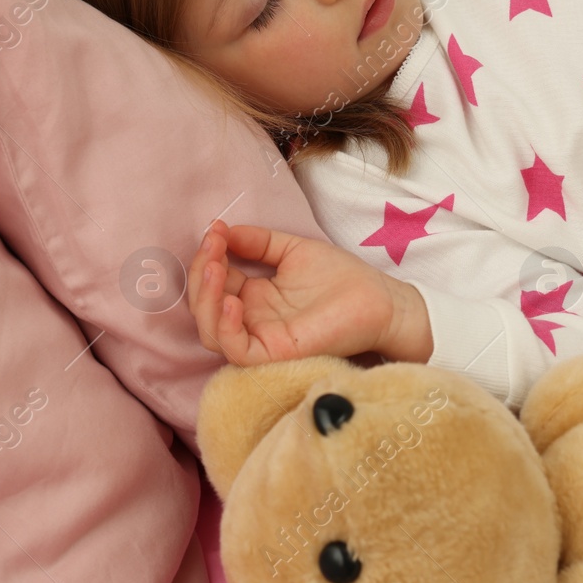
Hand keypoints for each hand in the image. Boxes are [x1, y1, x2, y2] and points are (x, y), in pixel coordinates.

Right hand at [186, 219, 432, 366]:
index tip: (216, 229)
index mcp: (254, 298)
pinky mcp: (275, 353)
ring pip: (211, 331)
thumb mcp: (293, 250)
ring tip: (216, 266)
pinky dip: (226, 326)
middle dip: (200, 274)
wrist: (381, 300)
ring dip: (206, 298)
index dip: (207, 256)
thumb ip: (259, 242)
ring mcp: (261, 338)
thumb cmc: (342, 279)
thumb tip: (224, 228)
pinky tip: (232, 300)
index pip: (213, 283)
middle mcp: (252, 320)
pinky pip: (236, 350)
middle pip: (204, 307)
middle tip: (213, 245)